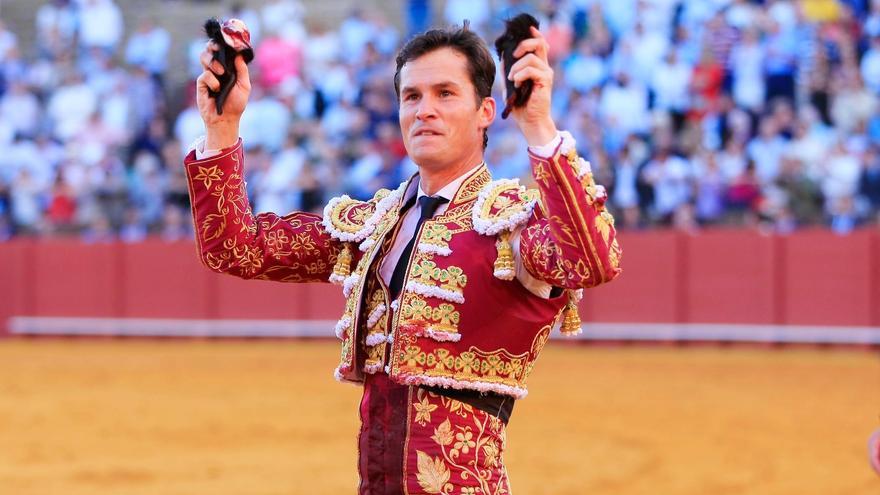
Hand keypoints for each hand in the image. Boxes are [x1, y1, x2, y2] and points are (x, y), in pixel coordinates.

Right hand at [197, 40, 250, 148]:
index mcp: (226, 69)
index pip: (220, 52)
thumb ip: (242, 70)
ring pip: (203, 58)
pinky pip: (204, 76)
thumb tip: (239, 55)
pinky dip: (212, 81)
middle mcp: (215, 70)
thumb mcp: (244, 86)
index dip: (220, 44)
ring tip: (221, 72)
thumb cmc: (236, 104)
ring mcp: (207, 76)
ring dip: (212, 62)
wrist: (226, 119)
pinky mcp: (201, 84)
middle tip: (217, 48)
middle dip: (211, 46)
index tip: (224, 41)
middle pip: (209, 50)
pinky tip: (217, 90)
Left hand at [507, 26, 557, 146]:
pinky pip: (531, 70)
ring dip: (516, 67)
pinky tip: (516, 83)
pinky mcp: (545, 81)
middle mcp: (544, 68)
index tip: (527, 29)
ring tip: (512, 79)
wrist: (530, 121)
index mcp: (538, 66)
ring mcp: (546, 74)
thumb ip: (508, 70)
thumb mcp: (510, 84)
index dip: (534, 34)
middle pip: (539, 43)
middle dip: (523, 44)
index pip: (540, 43)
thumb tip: (502, 55)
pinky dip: (520, 74)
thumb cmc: (521, 105)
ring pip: (531, 58)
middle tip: (514, 55)